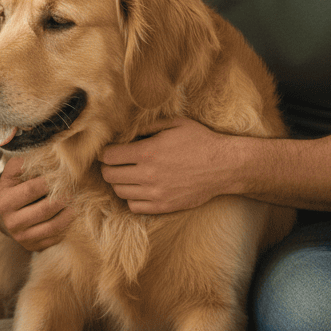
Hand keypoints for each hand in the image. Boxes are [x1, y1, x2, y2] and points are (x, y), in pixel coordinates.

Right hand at [0, 157, 75, 250]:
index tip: (64, 173)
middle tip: (74, 187)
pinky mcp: (32, 246)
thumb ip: (24, 162)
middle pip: (45, 209)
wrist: (7, 213)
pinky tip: (71, 214)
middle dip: (63, 197)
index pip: (32, 188)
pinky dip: (66, 225)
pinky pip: (55, 237)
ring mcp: (21, 236)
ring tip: (75, 200)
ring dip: (69, 212)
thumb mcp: (13, 173)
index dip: (51, 180)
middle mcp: (10, 221)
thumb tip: (46, 154)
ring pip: (53, 225)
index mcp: (4, 200)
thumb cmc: (15, 187)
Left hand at [99, 117, 231, 213]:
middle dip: (108, 167)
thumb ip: (146, 127)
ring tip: (127, 174)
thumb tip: (124, 131)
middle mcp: (148, 174)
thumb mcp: (174, 124)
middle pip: (109, 175)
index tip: (108, 150)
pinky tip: (138, 188)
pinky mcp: (163, 206)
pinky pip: (134, 206)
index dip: (105, 152)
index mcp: (147, 152)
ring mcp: (155, 193)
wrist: (225, 166)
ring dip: (119, 182)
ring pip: (119, 192)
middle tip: (115, 162)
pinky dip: (131, 198)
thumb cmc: (200, 141)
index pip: (109, 156)